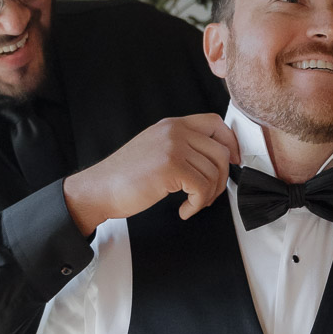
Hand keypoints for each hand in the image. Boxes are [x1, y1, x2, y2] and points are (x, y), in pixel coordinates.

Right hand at [62, 114, 239, 232]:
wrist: (99, 189)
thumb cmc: (124, 177)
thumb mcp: (154, 149)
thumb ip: (181, 146)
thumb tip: (213, 159)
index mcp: (171, 125)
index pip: (214, 122)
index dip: (230, 142)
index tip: (233, 160)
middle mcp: (174, 131)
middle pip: (220, 151)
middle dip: (222, 178)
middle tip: (208, 195)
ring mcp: (173, 147)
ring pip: (214, 173)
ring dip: (207, 196)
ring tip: (192, 204)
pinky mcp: (171, 167)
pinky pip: (202, 188)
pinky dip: (197, 205)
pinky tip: (184, 210)